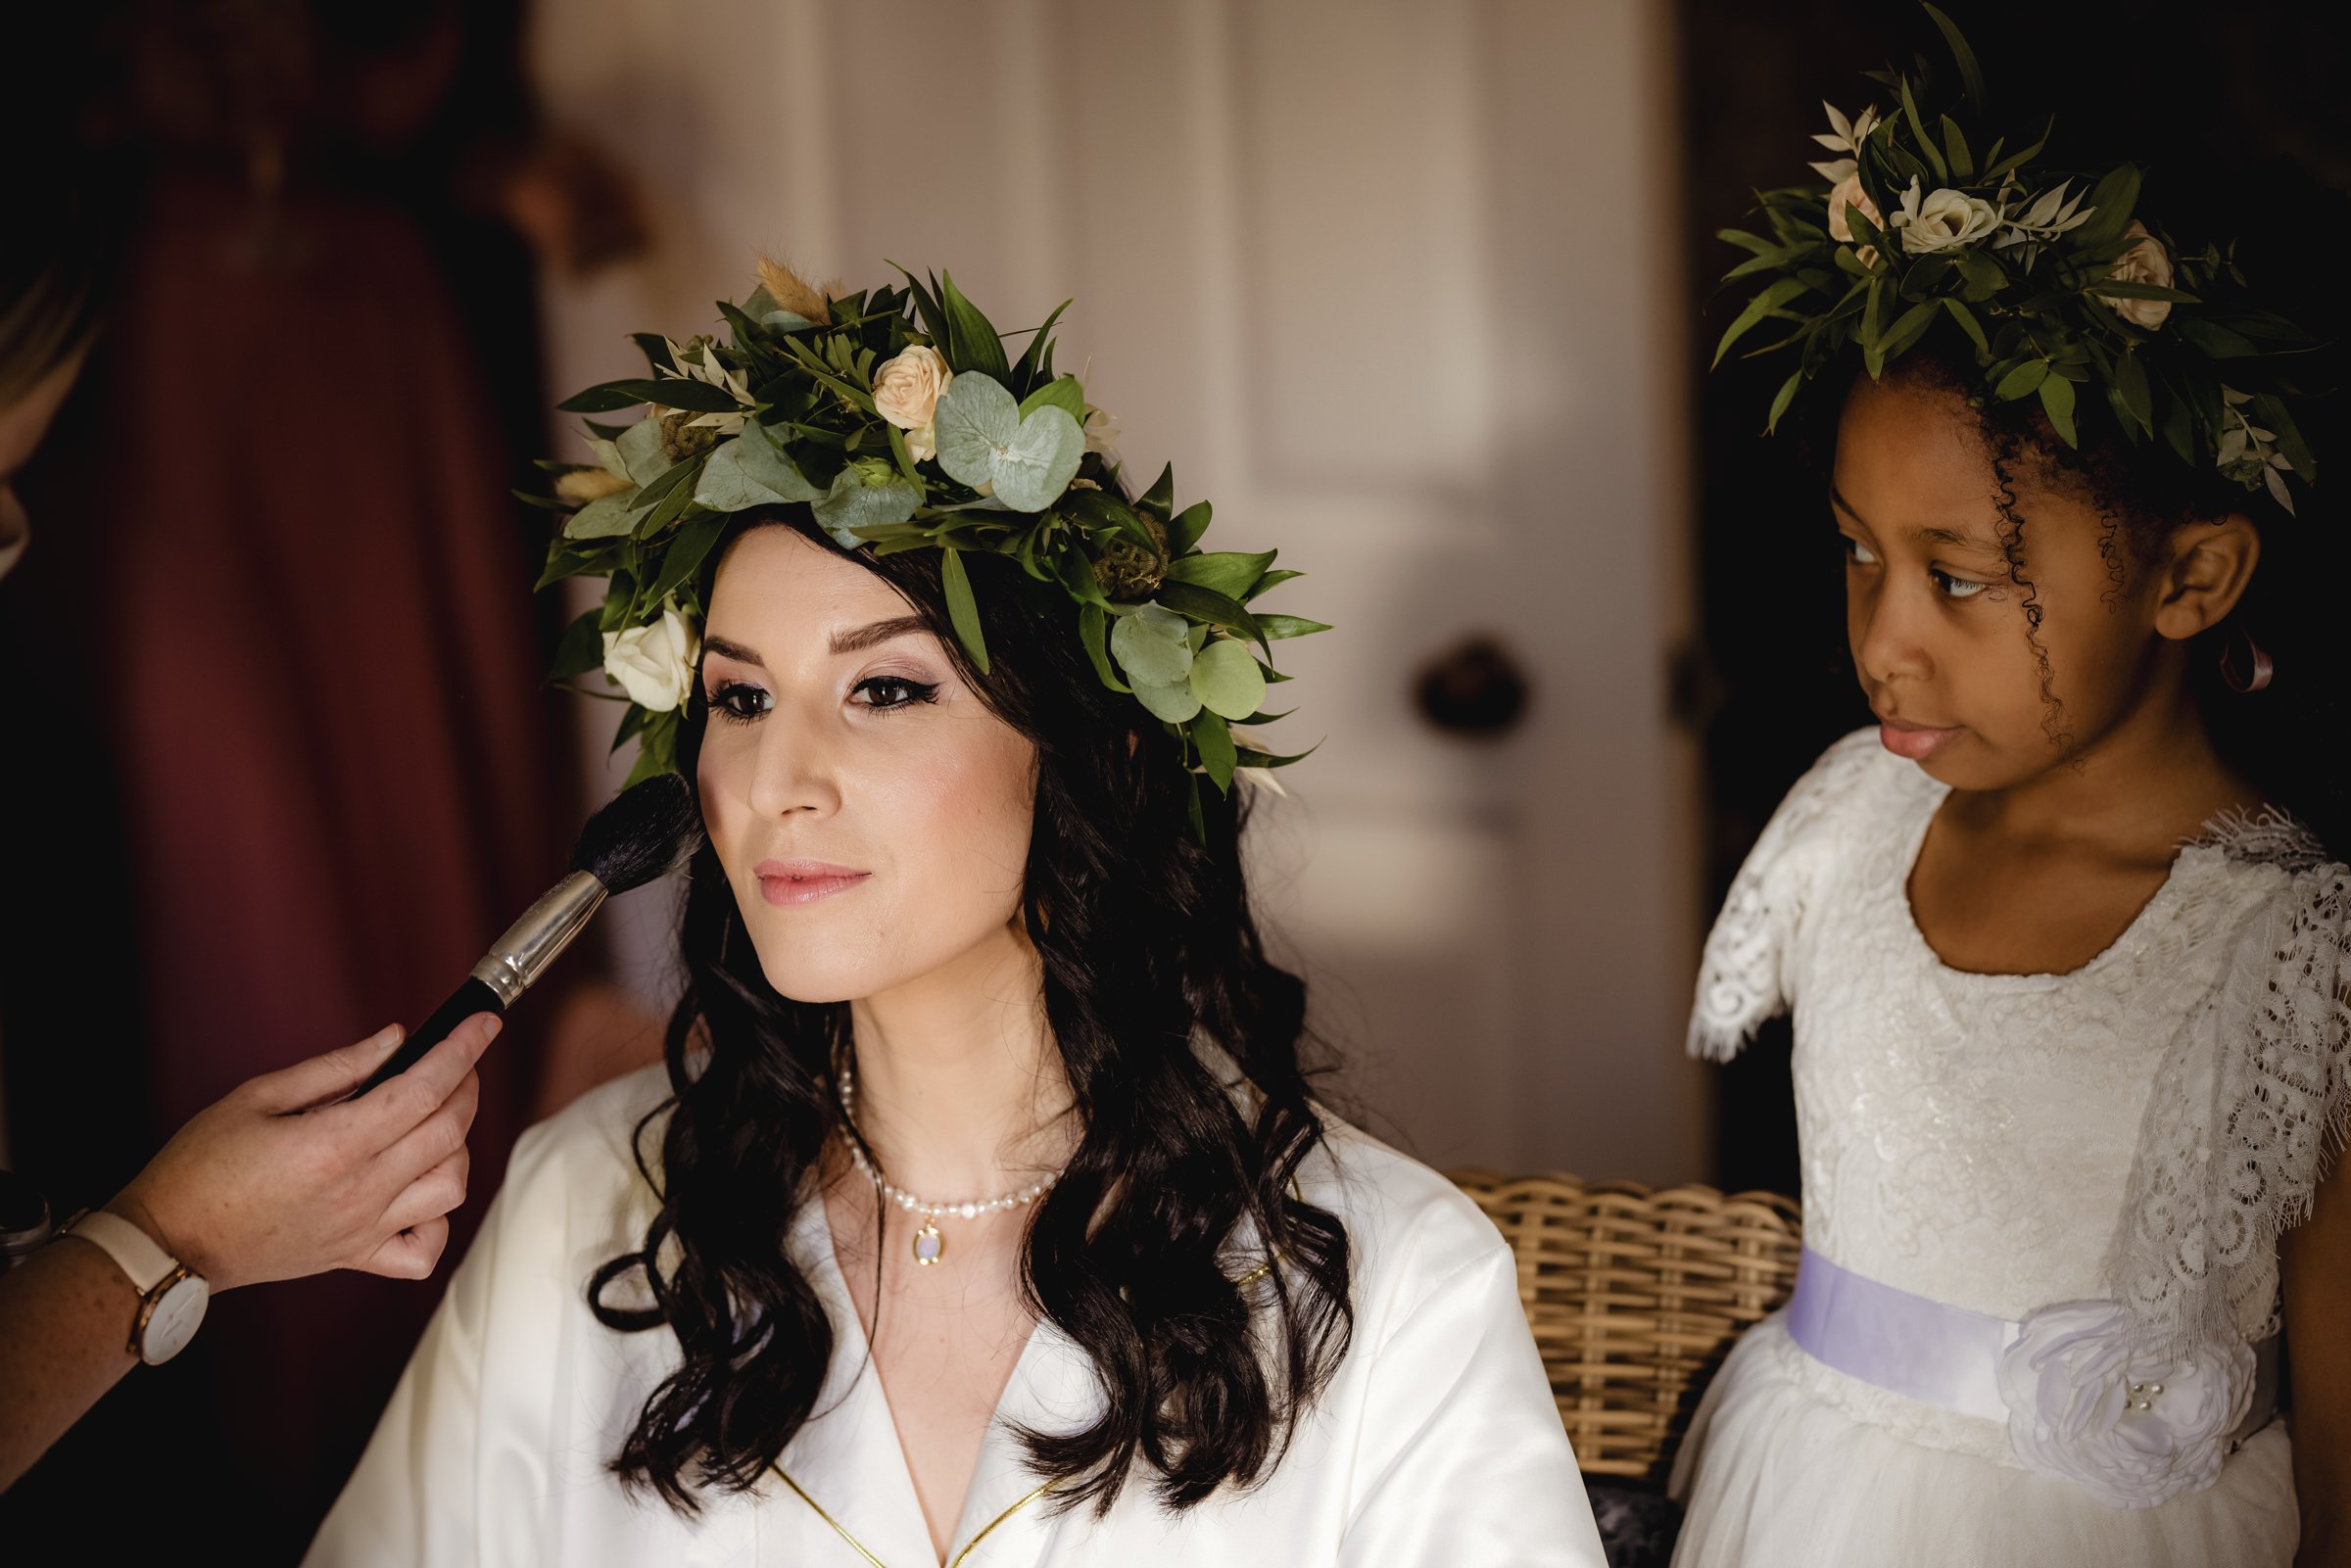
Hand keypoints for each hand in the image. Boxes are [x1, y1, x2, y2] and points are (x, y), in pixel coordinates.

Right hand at [107, 1017, 499, 1291]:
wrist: (169, 1242)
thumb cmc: (200, 1166)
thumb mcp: (258, 1096)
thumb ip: (337, 1067)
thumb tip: (397, 1040)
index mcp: (335, 1144)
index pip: (425, 1090)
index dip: (461, 1051)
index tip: (482, 1023)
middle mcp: (360, 1190)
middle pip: (449, 1132)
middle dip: (466, 1087)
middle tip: (455, 1063)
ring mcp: (363, 1229)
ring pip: (450, 1187)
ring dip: (457, 1147)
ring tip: (432, 1122)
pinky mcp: (356, 1258)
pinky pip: (424, 1250)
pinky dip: (438, 1220)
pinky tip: (418, 1190)